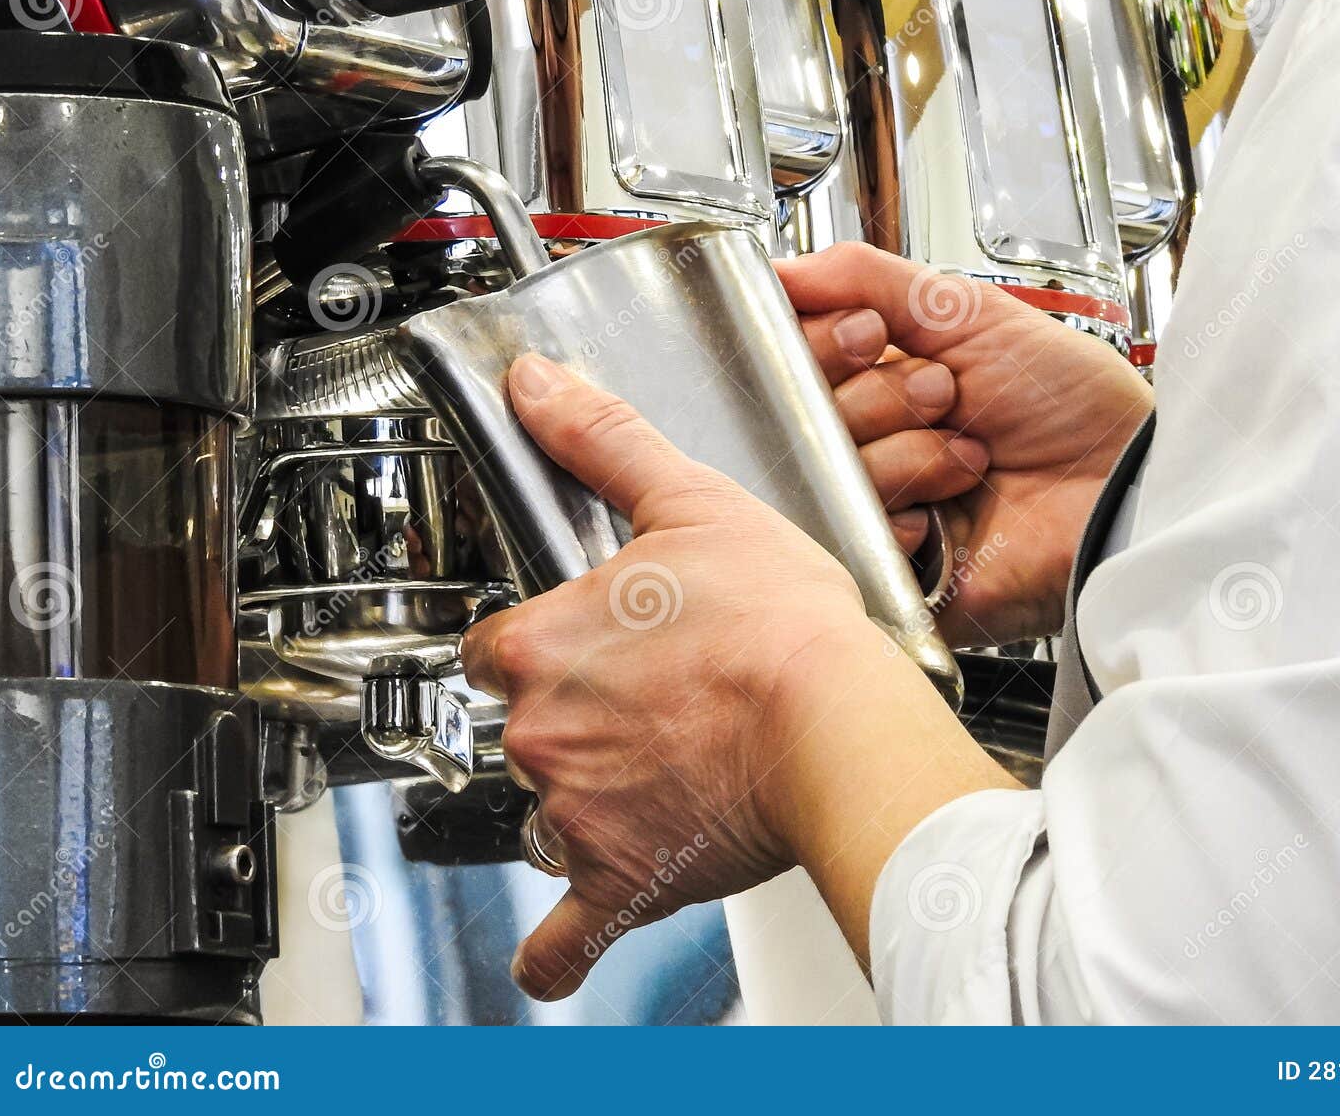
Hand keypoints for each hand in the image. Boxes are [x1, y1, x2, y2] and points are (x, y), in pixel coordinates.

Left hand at [462, 354, 1009, 998]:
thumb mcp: (691, 505)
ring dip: (590, 795)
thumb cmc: (780, 623)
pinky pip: (570, 929)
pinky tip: (555, 953)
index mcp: (544, 642)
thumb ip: (604, 444)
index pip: (501, 643)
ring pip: (550, 806)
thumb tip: (538, 385)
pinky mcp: (621, 876)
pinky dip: (560, 946)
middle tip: (653, 695)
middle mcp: (542, 730)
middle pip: (524, 724)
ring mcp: (576, 810)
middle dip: (574, 715)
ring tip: (670, 766)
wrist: (838, 724)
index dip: (544, 638)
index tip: (589, 639)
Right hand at [778, 244, 1152, 645]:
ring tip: (970, 458)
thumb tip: (782, 270)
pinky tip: (951, 513)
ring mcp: (885, 505)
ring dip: (909, 455)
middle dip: (884, 396)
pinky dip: (904, 515)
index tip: (872, 336)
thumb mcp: (970, 312)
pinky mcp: (896, 569)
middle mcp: (877, 441)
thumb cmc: (1071, 404)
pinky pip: (856, 536)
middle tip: (947, 396)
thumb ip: (868, 279)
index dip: (825, 343)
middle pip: (806, 415)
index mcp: (884, 379)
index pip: (799, 356)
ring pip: (832, 472)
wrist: (1124, 483)